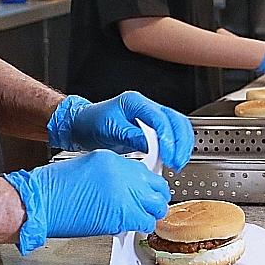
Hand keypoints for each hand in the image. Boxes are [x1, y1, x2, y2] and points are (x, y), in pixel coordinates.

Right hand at [2, 150, 171, 253]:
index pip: (144, 172)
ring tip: (138, 220)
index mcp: (113, 160)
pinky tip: (130, 227)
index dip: (147, 186)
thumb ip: (110, 176)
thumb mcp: (86, 169)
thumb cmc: (52, 188)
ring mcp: (125, 193)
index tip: (145, 194)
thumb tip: (124, 189)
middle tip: (147, 208)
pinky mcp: (123, 214)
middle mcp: (123, 174)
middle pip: (157, 187)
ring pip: (156, 206)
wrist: (39, 201)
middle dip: (155, 199)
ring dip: (149, 214)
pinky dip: (141, 227)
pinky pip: (145, 222)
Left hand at [47, 92, 194, 169]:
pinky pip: (173, 134)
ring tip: (177, 163)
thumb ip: (130, 136)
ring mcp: (152, 116)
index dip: (167, 137)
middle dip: (180, 143)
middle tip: (176, 162)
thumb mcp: (108, 130)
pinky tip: (173, 158)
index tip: (167, 155)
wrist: (82, 126)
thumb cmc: (90, 124)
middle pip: (176, 120)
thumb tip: (151, 146)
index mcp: (135, 102)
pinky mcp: (153, 128)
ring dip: (182, 145)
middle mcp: (147, 106)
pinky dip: (177, 146)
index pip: (160, 118)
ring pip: (179, 126)